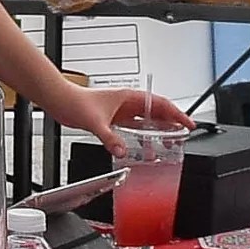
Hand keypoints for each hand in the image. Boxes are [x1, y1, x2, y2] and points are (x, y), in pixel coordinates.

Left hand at [51, 85, 190, 159]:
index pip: (160, 104)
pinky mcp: (113, 119)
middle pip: (157, 112)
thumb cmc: (76, 101)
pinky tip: (144, 146)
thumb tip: (122, 150)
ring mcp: (121, 111)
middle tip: (183, 135)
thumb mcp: (95, 122)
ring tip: (169, 142)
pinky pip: (134, 127)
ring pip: (146, 120)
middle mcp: (127, 103)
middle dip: (172, 123)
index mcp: (128, 97)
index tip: (188, 124)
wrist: (61, 100)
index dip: (177, 114)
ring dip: (158, 130)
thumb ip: (109, 138)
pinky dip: (142, 136)